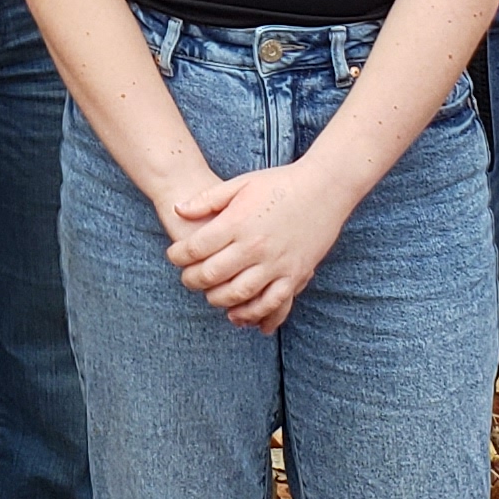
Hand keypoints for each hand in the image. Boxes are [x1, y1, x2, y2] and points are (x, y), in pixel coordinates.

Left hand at [164, 161, 351, 331]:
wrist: (324, 188)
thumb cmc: (280, 183)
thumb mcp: (240, 183)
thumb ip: (207, 200)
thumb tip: (178, 210)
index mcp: (237, 223)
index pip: (195, 248)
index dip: (178, 255)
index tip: (174, 256)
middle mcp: (254, 246)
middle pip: (211, 275)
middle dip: (192, 280)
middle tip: (187, 279)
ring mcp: (276, 263)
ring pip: (237, 294)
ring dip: (217, 300)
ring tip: (210, 295)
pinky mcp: (295, 274)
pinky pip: (271, 303)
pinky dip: (253, 314)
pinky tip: (240, 315)